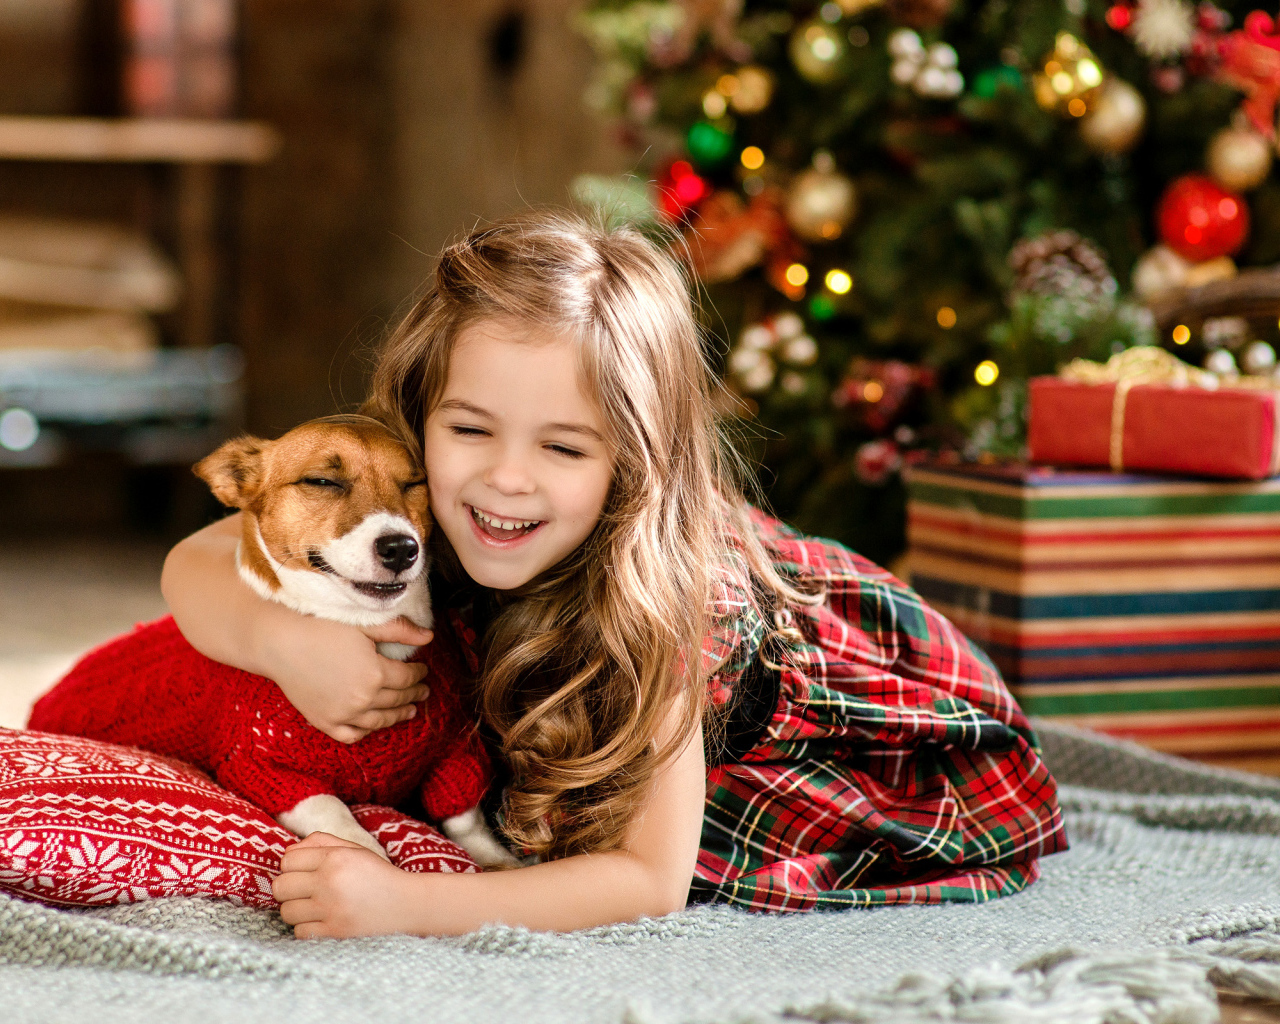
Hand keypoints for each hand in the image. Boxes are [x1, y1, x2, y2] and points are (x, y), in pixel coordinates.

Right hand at [259, 611, 434, 743]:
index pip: (408, 678)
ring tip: (409, 710)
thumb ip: (399, 631)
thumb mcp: (364, 625)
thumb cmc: (322, 627)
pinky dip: (366, 731)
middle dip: (413, 694)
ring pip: (380, 721)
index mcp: (376, 673)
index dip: (419, 674)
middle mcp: (363, 699)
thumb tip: (430, 637)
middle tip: (423, 691)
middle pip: (397, 699)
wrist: (280, 644)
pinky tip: (374, 724)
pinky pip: (352, 735)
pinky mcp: (325, 722)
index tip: (424, 670)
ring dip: (398, 716)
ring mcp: (343, 714)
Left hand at [273, 832, 423, 937]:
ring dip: (296, 909)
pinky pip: (299, 932)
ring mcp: (330, 909)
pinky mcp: (334, 932)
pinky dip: (306, 927)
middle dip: (288, 888)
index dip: (291, 866)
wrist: (406, 904)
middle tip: (304, 890)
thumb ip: (320, 842)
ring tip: (313, 906)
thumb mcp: (354, 849)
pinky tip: (321, 920)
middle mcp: (329, 882)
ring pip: (286, 911)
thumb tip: (288, 852)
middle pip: (281, 887)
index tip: (304, 871)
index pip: (287, 860)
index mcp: (335, 858)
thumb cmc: (377, 874)